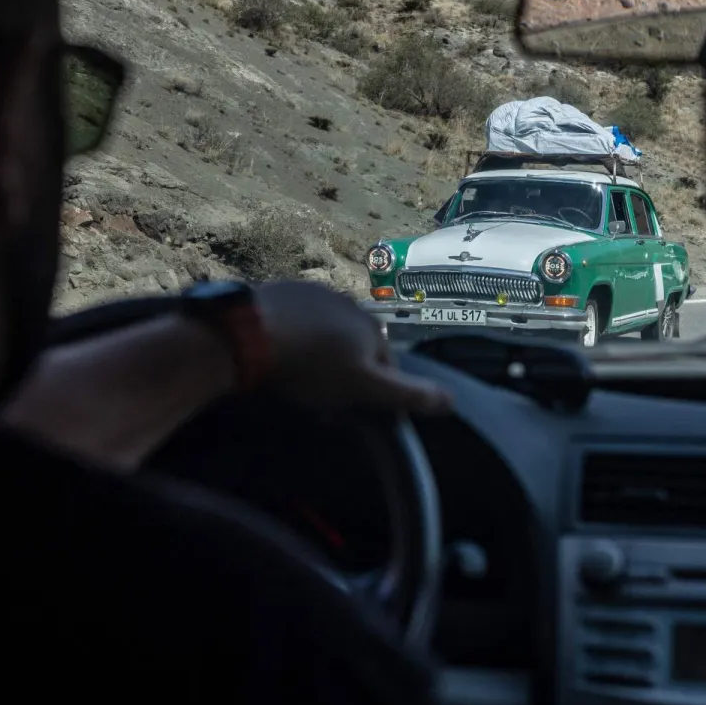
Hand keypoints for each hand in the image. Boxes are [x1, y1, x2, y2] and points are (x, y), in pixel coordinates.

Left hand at [254, 280, 449, 416]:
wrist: (252, 331)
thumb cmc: (313, 366)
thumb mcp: (364, 388)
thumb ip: (407, 395)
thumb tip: (452, 400)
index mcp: (372, 330)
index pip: (385, 368)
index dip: (370, 394)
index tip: (345, 414)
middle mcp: (351, 305)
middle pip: (355, 349)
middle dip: (344, 374)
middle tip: (317, 401)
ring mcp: (317, 294)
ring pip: (328, 333)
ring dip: (320, 354)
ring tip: (296, 378)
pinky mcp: (285, 290)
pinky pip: (299, 319)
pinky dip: (296, 336)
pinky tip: (279, 352)